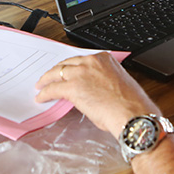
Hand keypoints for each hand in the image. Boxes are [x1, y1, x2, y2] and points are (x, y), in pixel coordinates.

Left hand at [35, 53, 159, 138]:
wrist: (132, 115)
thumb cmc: (130, 104)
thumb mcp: (116, 84)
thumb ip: (101, 80)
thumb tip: (90, 88)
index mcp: (104, 59)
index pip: (81, 60)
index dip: (72, 67)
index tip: (68, 72)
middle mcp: (91, 62)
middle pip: (67, 64)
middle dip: (56, 71)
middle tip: (49, 77)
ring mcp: (81, 73)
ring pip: (56, 73)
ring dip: (46, 80)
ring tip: (41, 86)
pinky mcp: (72, 87)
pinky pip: (53, 88)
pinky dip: (45, 93)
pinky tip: (41, 98)